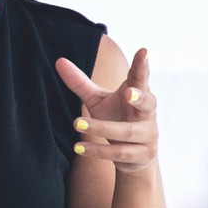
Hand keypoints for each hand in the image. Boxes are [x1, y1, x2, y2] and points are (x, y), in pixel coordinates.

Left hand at [55, 48, 158, 175]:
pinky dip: (98, 150)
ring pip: (126, 132)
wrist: (134, 157)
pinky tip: (78, 147)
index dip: (142, 65)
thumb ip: (80, 83)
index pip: (140, 77)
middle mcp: (148, 113)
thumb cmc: (116, 118)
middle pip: (148, 103)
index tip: (143, 51)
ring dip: (101, 127)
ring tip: (76, 123)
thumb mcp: (97, 101)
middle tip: (128, 92)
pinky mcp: (142, 155)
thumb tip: (59, 61)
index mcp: (138, 93)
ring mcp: (148, 135)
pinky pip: (120, 153)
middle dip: (139, 98)